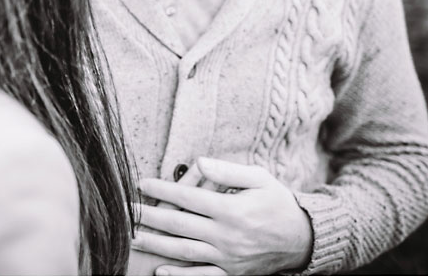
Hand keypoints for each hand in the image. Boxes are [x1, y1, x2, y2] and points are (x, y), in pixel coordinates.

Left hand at [133, 158, 312, 275]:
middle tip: (125, 210)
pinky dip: (180, 276)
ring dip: (155, 245)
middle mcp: (227, 236)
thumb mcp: (259, 178)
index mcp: (232, 209)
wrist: (302, 238)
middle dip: (148, 217)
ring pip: (184, 251)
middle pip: (179, 226)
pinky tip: (160, 271)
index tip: (140, 184)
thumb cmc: (277, 202)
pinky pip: (202, 276)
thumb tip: (199, 162)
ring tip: (132, 237)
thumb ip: (228, 171)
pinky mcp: (232, 273)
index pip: (188, 198)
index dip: (162, 190)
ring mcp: (228, 258)